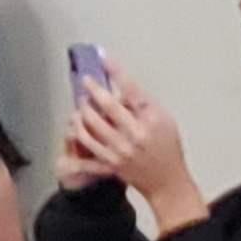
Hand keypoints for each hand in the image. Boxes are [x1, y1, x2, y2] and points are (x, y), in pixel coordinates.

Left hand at [62, 71, 195, 209]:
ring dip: (82, 112)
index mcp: (151, 121)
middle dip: (93, 90)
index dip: (115, 72)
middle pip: (107, 107)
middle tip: (86, 81)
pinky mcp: (108, 164)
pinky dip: (76, 137)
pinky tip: (72, 127)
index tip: (103, 58)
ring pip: (90, 127)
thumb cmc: (168, 147)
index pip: (131, 91)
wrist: (167, 181)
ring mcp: (119, 151)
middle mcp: (134, 135)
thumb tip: (121, 89)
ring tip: (81, 105)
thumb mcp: (165, 121)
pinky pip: (86, 149)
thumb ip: (143, 106)